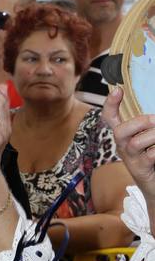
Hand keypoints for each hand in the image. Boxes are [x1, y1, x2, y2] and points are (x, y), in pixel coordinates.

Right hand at [102, 86, 154, 200]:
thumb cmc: (153, 158)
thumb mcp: (148, 139)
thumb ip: (148, 127)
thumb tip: (154, 117)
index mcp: (125, 135)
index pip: (109, 118)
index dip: (110, 104)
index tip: (117, 90)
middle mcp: (123, 146)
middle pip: (119, 131)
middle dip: (139, 122)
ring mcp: (130, 159)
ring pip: (135, 143)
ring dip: (154, 136)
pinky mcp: (140, 170)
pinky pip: (150, 156)